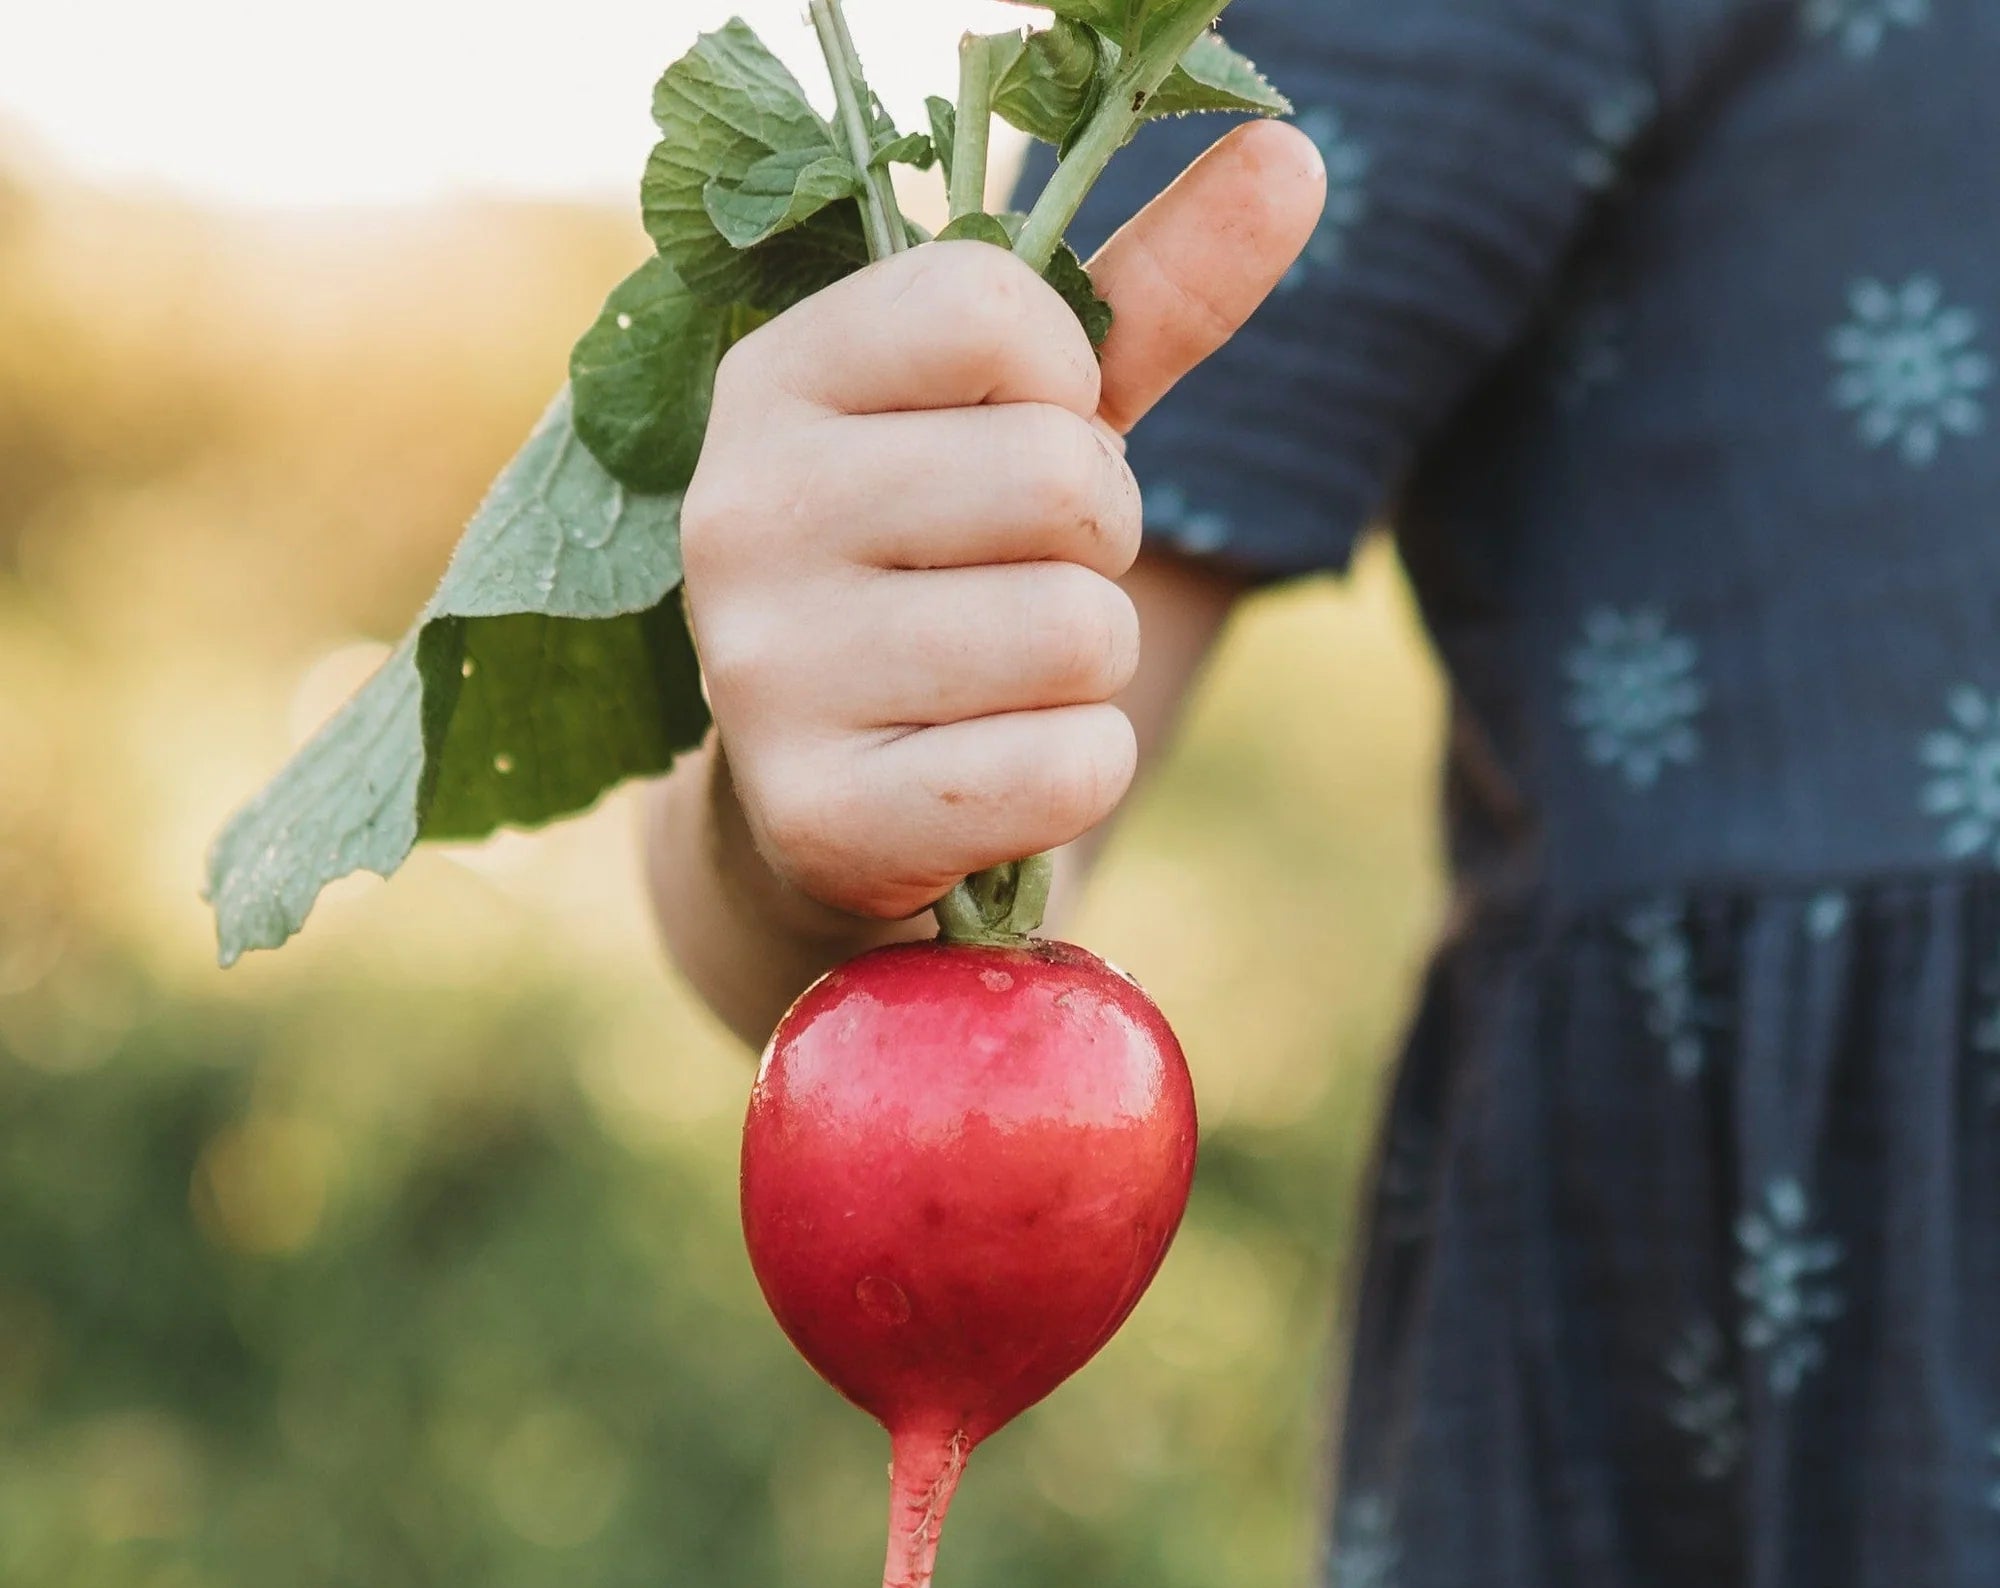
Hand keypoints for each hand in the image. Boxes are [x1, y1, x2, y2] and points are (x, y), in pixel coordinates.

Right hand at [677, 120, 1325, 921]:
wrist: (822, 811)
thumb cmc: (941, 583)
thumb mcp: (1021, 428)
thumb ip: (1143, 300)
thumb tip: (1294, 157)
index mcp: (774, 382)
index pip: (999, 308)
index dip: (1069, 388)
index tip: (1022, 443)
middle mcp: (739, 516)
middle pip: (1060, 480)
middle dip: (1098, 546)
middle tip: (1021, 586)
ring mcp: (764, 675)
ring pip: (1078, 632)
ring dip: (1090, 668)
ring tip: (1001, 685)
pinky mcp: (820, 816)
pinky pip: (1067, 768)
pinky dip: (1080, 775)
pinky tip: (996, 777)